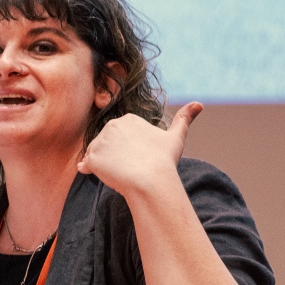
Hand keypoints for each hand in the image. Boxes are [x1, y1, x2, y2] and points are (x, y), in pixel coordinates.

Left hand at [77, 102, 200, 197]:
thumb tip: (198, 104)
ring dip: (105, 164)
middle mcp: (111, 125)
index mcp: (128, 119)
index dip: (129, 151)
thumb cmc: (164, 160)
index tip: (140, 159)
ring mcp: (99, 141)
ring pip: (97, 155)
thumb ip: (185, 119)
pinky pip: (85, 165)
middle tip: (132, 167)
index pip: (121, 137)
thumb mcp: (176, 137)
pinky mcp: (92, 157)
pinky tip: (106, 175)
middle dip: (116, 157)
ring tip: (122, 171)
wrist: (151, 180)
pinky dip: (91, 171)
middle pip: (107, 145)